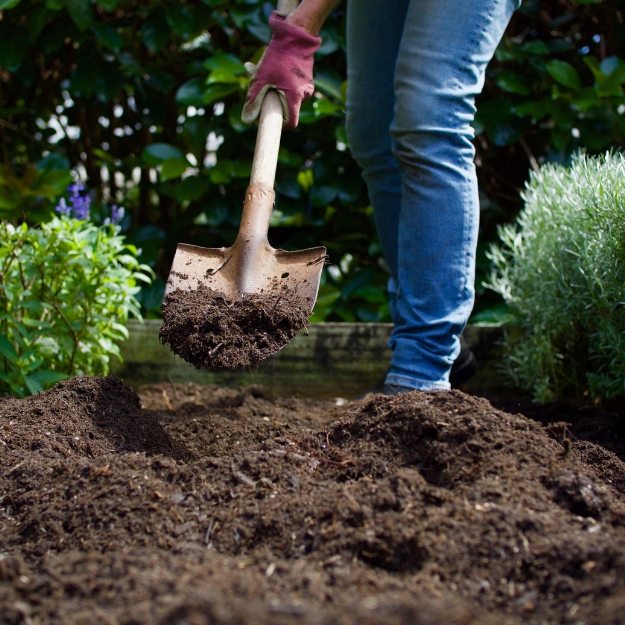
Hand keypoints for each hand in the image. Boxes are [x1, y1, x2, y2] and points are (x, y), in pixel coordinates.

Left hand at [241, 11, 320, 129]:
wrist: (296, 34)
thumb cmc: (278, 57)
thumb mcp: (261, 79)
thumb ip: (253, 100)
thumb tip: (246, 121)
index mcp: (295, 98)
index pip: (290, 123)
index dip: (278, 124)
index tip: (266, 117)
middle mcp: (305, 95)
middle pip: (286, 108)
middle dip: (271, 102)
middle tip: (257, 88)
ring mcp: (307, 86)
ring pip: (288, 96)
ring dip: (274, 90)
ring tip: (261, 73)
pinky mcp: (306, 78)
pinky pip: (292, 86)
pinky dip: (281, 82)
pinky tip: (272, 69)